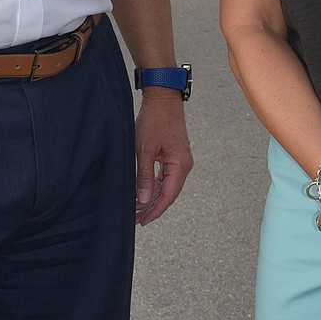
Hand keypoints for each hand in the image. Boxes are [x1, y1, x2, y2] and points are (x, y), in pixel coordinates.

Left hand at [134, 91, 192, 225]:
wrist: (163, 97)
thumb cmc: (154, 120)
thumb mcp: (144, 149)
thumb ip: (144, 176)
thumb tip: (142, 200)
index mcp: (180, 165)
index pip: (168, 196)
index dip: (154, 211)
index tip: (141, 221)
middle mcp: (184, 165)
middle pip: (169, 193)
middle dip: (152, 207)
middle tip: (136, 219)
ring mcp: (180, 160)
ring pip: (167, 185)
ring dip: (153, 197)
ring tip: (137, 209)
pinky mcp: (175, 155)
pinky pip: (166, 176)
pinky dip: (155, 185)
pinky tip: (144, 192)